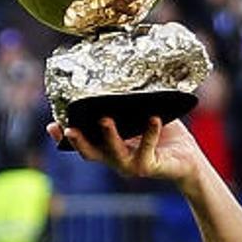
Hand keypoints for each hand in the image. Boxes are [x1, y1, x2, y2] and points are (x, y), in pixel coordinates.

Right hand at [48, 116, 206, 191]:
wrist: (189, 159)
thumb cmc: (164, 136)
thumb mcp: (142, 117)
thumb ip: (129, 105)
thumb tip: (119, 74)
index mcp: (110, 147)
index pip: (83, 143)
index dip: (65, 138)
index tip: (52, 125)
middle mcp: (116, 159)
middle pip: (91, 153)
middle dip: (79, 142)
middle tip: (69, 128)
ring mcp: (132, 165)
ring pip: (115, 155)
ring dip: (109, 138)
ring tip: (105, 120)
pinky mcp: (150, 167)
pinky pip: (147, 150)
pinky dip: (149, 134)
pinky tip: (152, 119)